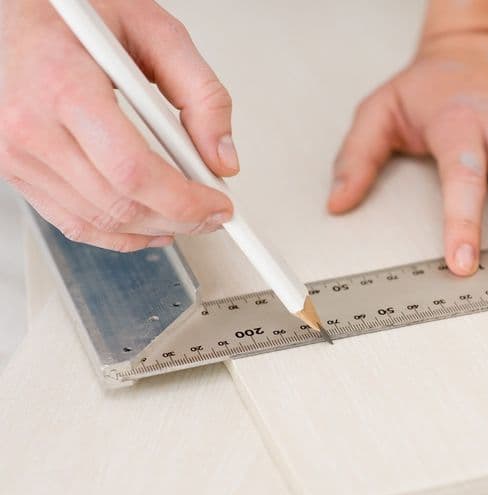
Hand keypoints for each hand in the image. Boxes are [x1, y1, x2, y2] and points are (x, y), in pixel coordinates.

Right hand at [0, 0, 236, 251]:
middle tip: (213, 213)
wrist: (14, 7)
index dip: (184, 201)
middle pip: (119, 203)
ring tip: (187, 217)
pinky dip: (116, 233)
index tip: (218, 205)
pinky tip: (148, 226)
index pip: (133, 171)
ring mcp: (14, 151)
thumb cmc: (76, 9)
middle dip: (179, 219)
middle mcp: (29, 124)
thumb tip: (221, 157)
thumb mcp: (154, 31)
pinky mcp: (12, 166)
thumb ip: (202, 93)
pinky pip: (70, 220)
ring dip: (153, 229)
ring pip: (97, 220)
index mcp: (64, 85)